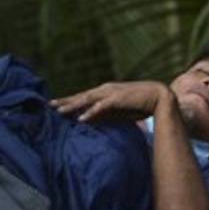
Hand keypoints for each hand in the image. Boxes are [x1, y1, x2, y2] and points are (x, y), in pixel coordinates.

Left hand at [51, 81, 172, 122]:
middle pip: (81, 96)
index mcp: (105, 92)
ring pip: (87, 99)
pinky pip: (101, 106)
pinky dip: (90, 112)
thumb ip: (104, 114)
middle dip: (65, 101)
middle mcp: (105, 90)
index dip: (70, 101)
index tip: (57, 105)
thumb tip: (89, 119)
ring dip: (73, 105)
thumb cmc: (140, 104)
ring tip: (60, 111)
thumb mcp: (118, 111)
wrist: (159, 97)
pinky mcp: (118, 99)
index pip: (83, 97)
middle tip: (49, 105)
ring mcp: (111, 93)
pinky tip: (81, 119)